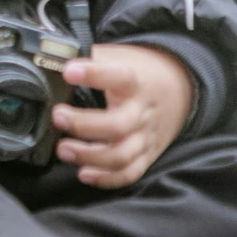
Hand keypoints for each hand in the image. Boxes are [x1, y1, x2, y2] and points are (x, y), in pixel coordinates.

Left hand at [52, 42, 193, 188]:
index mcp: (136, 82)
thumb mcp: (122, 57)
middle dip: (84, 124)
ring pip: (120, 155)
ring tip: (63, 149)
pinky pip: (129, 174)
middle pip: (118, 125)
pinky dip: (106, 178)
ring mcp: (145, 137)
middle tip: (58, 116)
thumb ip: (94, 59)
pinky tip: (83, 172)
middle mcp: (142, 112)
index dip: (94, 75)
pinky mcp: (146, 156)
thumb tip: (55, 58)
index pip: (119, 77)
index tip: (68, 71)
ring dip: (89, 155)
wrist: (181, 89)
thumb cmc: (140, 73)